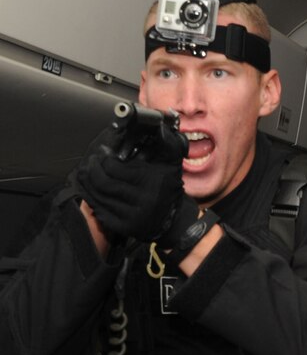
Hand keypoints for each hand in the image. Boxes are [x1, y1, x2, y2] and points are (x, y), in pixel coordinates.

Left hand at [76, 125, 186, 240]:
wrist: (172, 220)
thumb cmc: (168, 187)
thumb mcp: (171, 163)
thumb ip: (166, 143)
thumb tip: (161, 126)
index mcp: (150, 183)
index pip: (115, 168)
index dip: (104, 159)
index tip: (102, 153)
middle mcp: (141, 202)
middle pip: (103, 182)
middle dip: (93, 170)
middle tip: (91, 162)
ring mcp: (131, 217)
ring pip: (98, 196)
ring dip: (88, 182)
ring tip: (87, 172)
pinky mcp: (123, 227)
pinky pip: (99, 210)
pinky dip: (91, 197)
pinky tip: (91, 189)